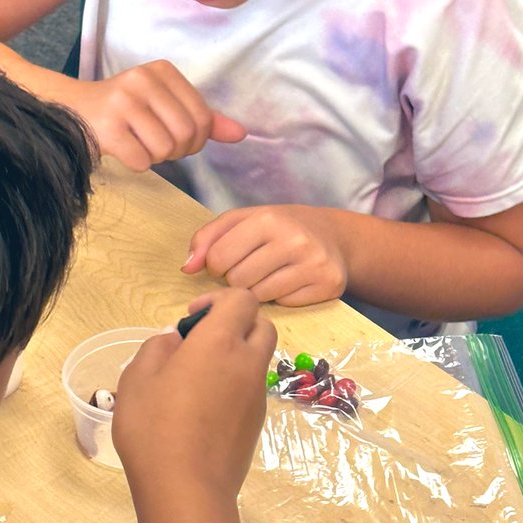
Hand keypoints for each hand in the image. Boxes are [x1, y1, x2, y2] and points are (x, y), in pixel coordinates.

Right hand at [63, 60, 245, 171]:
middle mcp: (143, 79)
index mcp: (163, 71)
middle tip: (157, 145)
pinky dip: (136, 164)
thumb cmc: (127, 112)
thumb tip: (241, 134)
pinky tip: (124, 149)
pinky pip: (141, 161)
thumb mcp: (167, 106)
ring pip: (165, 149)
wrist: (73, 110)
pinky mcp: (107, 126)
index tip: (176, 138)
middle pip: (186, 135)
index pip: (203, 118)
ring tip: (139, 144)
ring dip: (155, 158)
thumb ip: (205, 119)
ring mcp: (122, 101)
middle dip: (177, 151)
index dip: (195, 140)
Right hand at [112, 289, 275, 498]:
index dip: (219, 299)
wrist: (187, 489)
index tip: (191, 318)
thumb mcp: (138, 378)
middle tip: (201, 340)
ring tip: (199, 375)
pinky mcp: (257, 423)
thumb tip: (176, 340)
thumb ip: (158, 348)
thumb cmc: (154, 428)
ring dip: (237, 354)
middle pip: (262, 325)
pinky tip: (204, 406)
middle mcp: (248, 363)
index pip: (243, 300)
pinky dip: (236, 383)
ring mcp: (257, 395)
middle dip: (236, 323)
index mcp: (220, 342)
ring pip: (260, 358)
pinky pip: (253, 388)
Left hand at [183, 205, 347, 305]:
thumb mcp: (245, 220)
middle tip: (252, 267)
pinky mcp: (328, 286)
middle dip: (237, 278)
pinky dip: (280, 297)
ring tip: (269, 274)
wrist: (334, 237)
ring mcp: (314, 265)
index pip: (219, 258)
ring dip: (256, 290)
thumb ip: (209, 238)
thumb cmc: (282, 228)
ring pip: (259, 296)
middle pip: (238, 281)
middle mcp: (294, 240)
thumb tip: (187, 267)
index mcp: (269, 219)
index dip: (216, 264)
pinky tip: (288, 282)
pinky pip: (284, 304)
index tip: (228, 260)